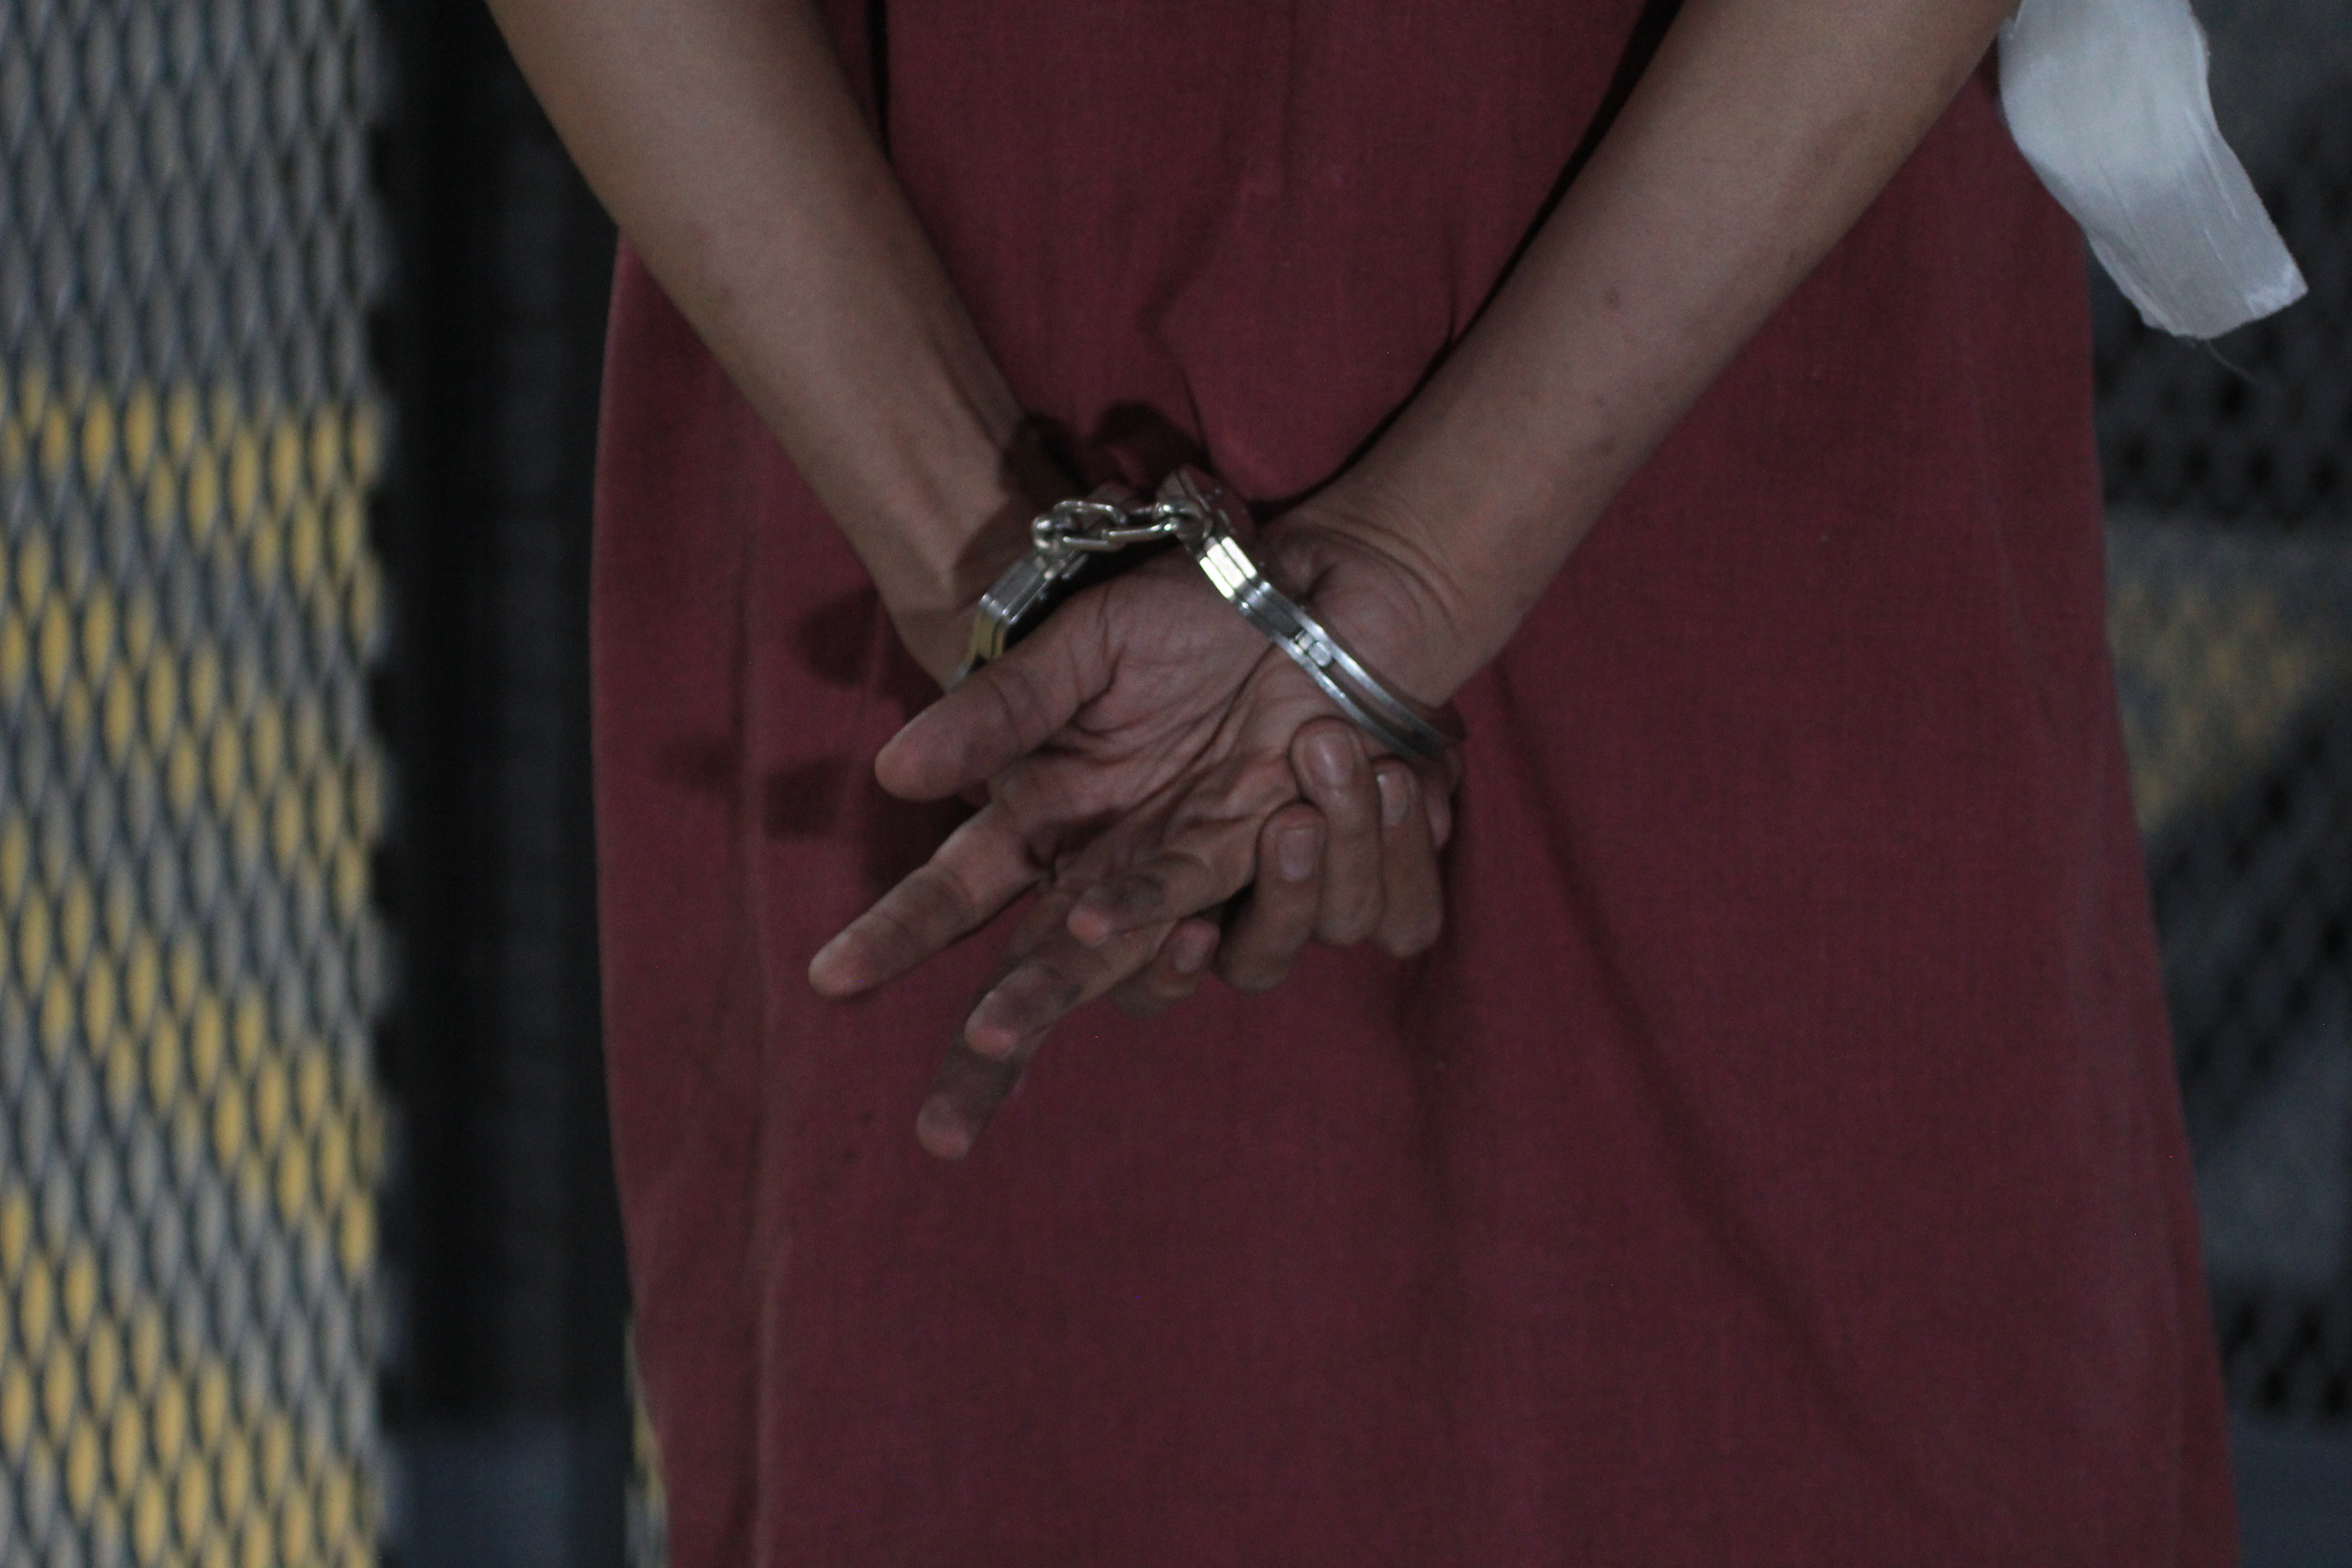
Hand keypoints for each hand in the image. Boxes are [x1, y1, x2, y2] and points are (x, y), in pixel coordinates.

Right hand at [808, 525, 1456, 1154]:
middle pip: (1031, 983)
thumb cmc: (1188, 613)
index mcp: (1042, 819)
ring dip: (1113, 974)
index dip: (896, 937)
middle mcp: (1103, 872)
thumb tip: (893, 773)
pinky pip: (1238, 934)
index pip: (952, 895)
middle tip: (941, 1132)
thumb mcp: (1084, 646)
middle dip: (990, 1055)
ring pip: (1134, 977)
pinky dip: (1227, 910)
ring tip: (1086, 930)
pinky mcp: (1266, 874)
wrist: (1313, 600)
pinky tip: (1224, 879)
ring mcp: (1186, 883)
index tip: (831, 979)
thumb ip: (1001, 712)